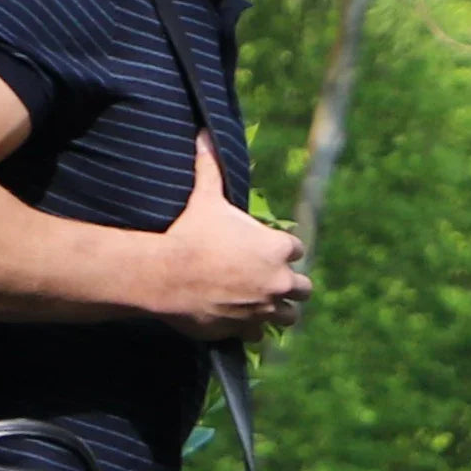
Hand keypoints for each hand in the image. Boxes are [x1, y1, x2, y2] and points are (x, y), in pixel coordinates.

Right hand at [147, 131, 312, 340]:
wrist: (167, 276)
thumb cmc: (190, 235)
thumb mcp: (205, 199)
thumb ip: (210, 168)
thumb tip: (203, 134)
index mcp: (278, 248)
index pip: (297, 250)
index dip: (282, 251)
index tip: (268, 252)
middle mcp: (278, 280)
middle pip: (303, 288)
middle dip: (291, 286)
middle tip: (271, 283)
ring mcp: (263, 309)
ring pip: (289, 316)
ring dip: (278, 311)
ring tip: (263, 306)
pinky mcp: (245, 329)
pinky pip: (260, 336)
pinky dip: (252, 330)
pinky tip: (241, 323)